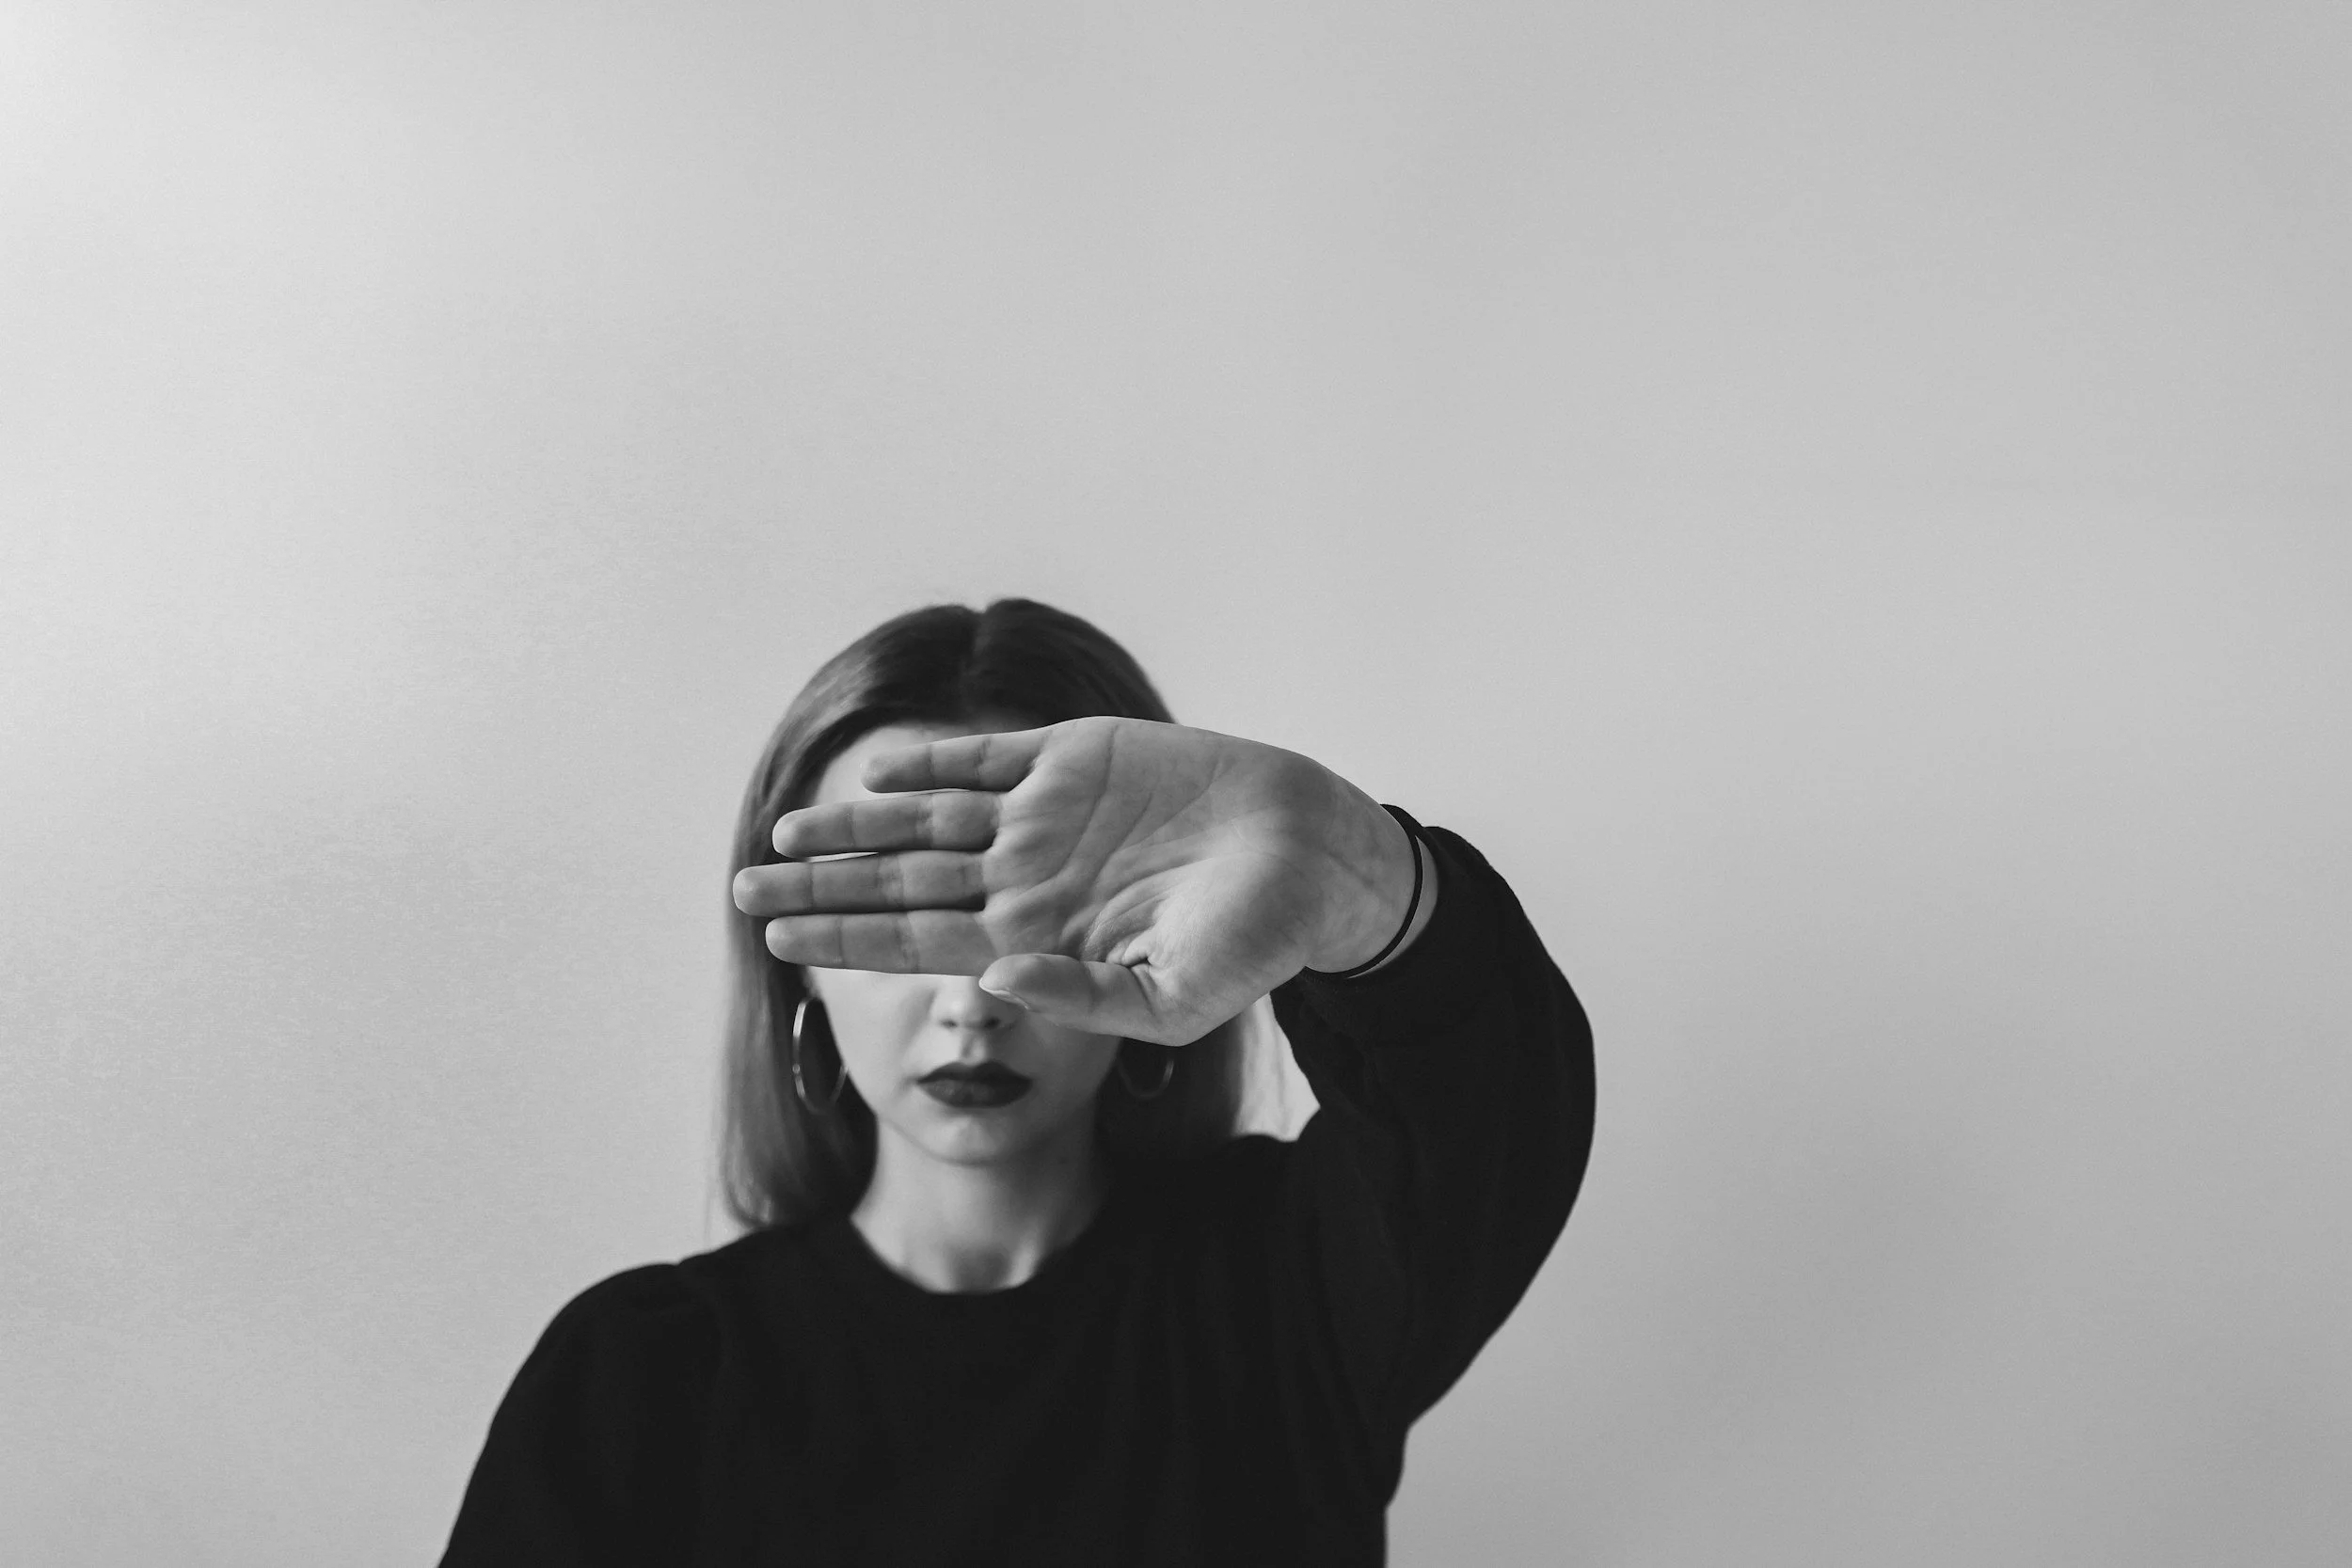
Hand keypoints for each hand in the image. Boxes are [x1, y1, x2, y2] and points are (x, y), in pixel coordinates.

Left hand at [730, 716, 1422, 1044]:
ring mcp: (1048, 815)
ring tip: (781, 837)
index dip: (843, 941)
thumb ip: (1082, 996)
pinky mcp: (1077, 757)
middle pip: (899, 883)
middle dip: (820, 891)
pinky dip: (929, 761)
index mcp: (1039, 937)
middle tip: (738, 895)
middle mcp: (1027, 876)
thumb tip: (991, 980)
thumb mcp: (1175, 998)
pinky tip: (872, 773)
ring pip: (924, 819)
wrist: (1317, 856)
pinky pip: (986, 757)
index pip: (917, 942)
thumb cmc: (1257, 939)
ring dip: (853, 829)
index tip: (771, 944)